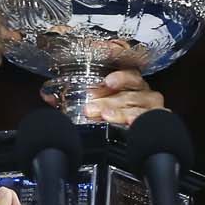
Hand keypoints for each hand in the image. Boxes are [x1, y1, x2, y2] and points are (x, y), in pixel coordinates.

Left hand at [45, 70, 165, 125]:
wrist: (134, 131)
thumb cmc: (110, 109)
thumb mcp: (90, 101)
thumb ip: (70, 97)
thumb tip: (47, 96)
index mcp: (128, 81)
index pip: (126, 72)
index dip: (119, 76)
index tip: (108, 81)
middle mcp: (142, 90)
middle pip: (130, 91)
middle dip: (110, 100)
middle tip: (92, 108)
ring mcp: (151, 105)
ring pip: (141, 105)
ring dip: (123, 111)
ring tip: (108, 117)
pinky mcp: (158, 119)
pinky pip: (155, 118)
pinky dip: (143, 120)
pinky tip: (132, 125)